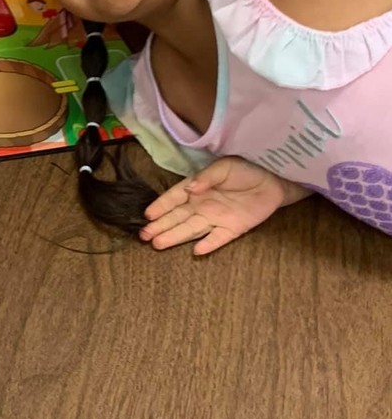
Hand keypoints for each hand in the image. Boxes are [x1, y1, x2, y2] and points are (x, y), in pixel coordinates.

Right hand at [140, 156, 293, 254]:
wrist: (275, 180)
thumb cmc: (245, 170)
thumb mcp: (224, 167)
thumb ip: (206, 177)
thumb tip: (189, 190)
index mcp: (197, 188)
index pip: (174, 198)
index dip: (161, 206)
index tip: (147, 215)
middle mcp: (202, 205)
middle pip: (177, 217)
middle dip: (160, 226)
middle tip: (144, 236)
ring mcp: (216, 218)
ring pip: (191, 229)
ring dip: (175, 237)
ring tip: (157, 244)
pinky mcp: (233, 229)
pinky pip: (217, 239)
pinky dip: (207, 245)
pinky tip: (195, 251)